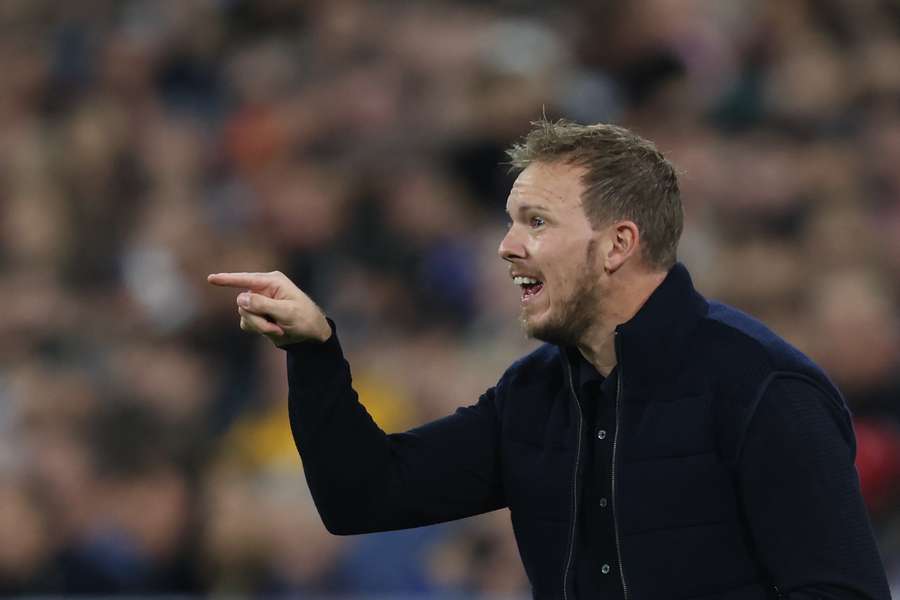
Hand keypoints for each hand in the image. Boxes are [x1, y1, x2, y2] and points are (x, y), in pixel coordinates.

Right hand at [207, 271, 331, 345]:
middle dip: (256, 319)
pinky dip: (258, 330)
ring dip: (259, 326)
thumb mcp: (286, 312)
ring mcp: (258, 302)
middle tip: (276, 327)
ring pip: (243, 315)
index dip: (227, 279)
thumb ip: (263, 304)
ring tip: (278, 328)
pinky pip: (245, 323)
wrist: (311, 334)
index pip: (245, 279)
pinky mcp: (256, 315)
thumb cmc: (304, 318)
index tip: (211, 279)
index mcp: (272, 282)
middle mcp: (262, 289)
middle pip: (242, 303)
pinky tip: (274, 329)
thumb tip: (239, 297)